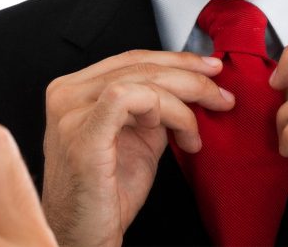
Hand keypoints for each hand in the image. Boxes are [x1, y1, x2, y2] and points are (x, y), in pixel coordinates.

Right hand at [41, 50, 233, 246]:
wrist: (83, 237)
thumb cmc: (105, 196)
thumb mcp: (135, 140)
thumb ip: (153, 110)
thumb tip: (188, 89)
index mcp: (74, 90)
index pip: (131, 59)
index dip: (175, 60)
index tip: (210, 70)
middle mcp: (66, 94)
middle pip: (140, 64)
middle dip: (190, 77)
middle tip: (221, 95)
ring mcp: (70, 111)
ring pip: (142, 80)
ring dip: (184, 102)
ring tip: (197, 132)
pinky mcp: (82, 133)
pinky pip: (132, 98)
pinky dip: (167, 111)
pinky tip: (181, 135)